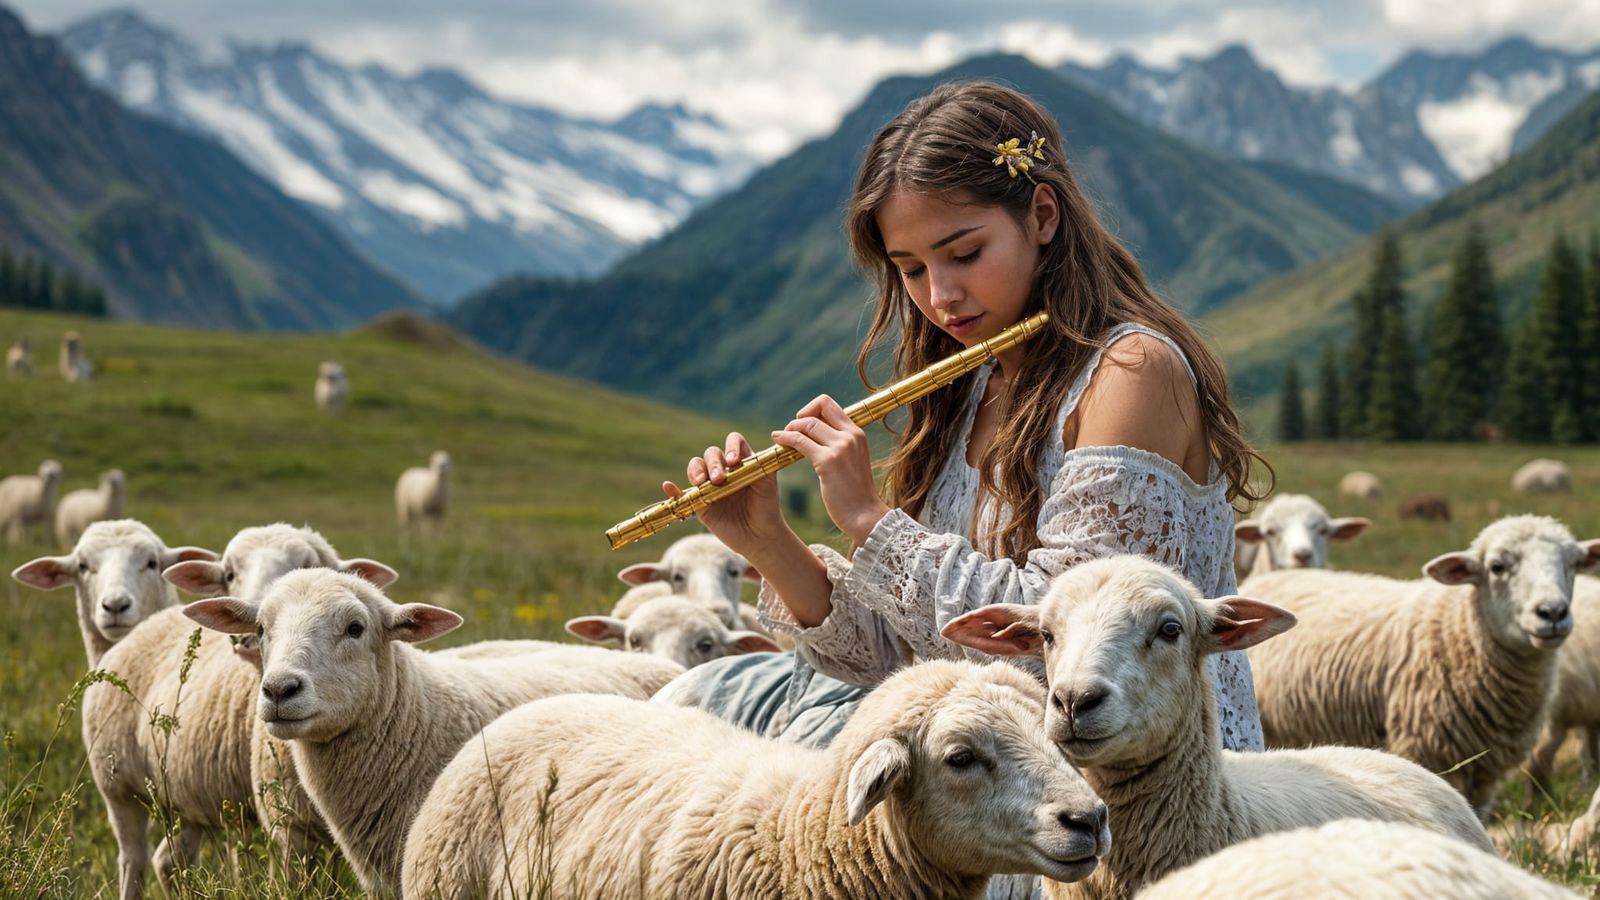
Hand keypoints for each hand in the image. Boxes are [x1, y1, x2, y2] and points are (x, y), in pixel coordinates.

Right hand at [664, 432, 788, 559]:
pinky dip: (673, 490)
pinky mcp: (700, 503)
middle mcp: (724, 470)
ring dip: (696, 471)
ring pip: (696, 467)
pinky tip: (668, 486)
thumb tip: (761, 443)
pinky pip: (682, 493)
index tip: (734, 462)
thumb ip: (763, 464)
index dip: (731, 447)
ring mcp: (710, 486)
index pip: (733, 442)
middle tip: (719, 479)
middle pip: (711, 453)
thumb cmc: (766, 507)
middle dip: (713, 463)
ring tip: (701, 482)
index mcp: (741, 461)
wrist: (760, 536)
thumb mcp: (768, 484)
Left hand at [771, 395, 890, 544]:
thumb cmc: (855, 492)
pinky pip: (800, 441)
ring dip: (790, 428)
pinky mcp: (828, 462)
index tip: (804, 425)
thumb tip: (818, 433)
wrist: (864, 515)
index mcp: (857, 433)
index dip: (812, 409)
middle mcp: (850, 435)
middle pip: (819, 406)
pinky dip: (786, 438)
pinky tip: (778, 441)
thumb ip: (840, 444)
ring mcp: (840, 447)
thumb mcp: (852, 459)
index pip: (830, 405)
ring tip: (781, 438)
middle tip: (791, 431)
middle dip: (800, 416)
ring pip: (807, 423)